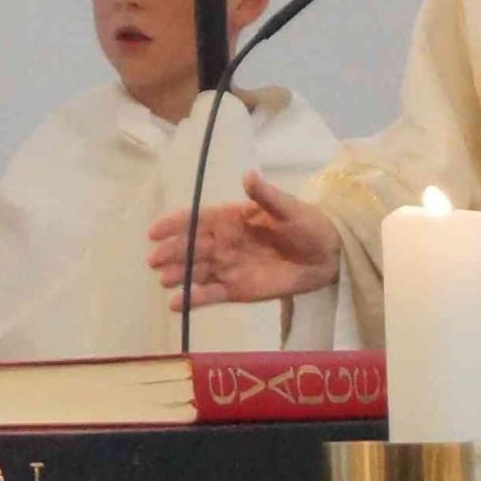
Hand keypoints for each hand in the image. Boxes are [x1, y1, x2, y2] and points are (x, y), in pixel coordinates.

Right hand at [151, 171, 340, 307]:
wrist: (325, 256)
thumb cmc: (306, 225)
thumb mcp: (288, 208)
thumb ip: (266, 195)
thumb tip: (248, 175)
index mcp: (230, 218)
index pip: (196, 219)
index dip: (174, 224)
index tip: (154, 231)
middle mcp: (222, 242)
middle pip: (190, 247)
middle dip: (171, 252)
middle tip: (154, 260)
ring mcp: (227, 267)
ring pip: (195, 271)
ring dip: (178, 275)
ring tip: (164, 280)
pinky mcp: (235, 289)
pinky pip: (209, 294)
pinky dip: (192, 299)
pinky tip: (175, 305)